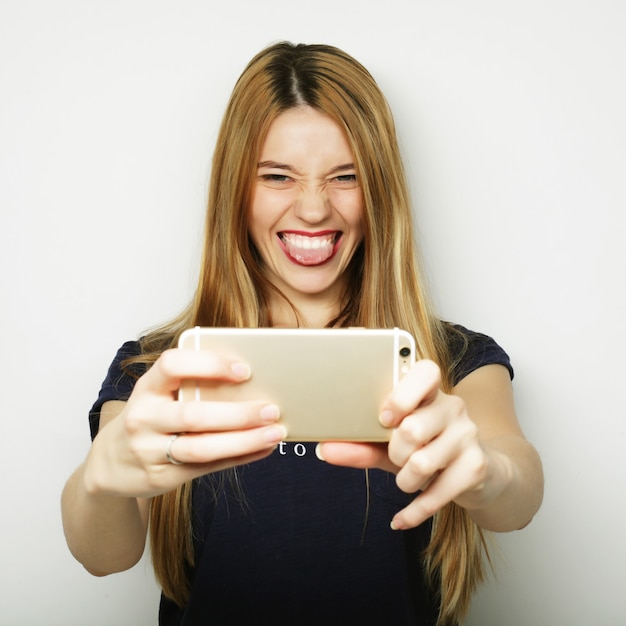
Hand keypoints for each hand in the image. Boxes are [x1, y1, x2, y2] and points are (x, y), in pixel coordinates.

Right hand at [84, 348, 286, 498]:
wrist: (110, 463)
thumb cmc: (149, 417)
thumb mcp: (159, 394)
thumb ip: (192, 386)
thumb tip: (251, 381)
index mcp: (147, 387)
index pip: (173, 365)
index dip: (209, 365)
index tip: (244, 370)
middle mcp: (143, 417)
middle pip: (194, 415)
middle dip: (238, 413)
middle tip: (271, 408)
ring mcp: (148, 450)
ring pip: (202, 447)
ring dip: (244, 440)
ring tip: (275, 432)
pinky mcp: (160, 477)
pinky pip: (206, 467)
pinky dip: (239, 457)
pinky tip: (262, 449)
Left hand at [318, 360, 492, 529]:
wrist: (476, 475)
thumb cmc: (425, 450)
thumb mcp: (391, 445)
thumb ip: (360, 444)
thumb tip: (324, 449)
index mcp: (430, 392)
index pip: (425, 372)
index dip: (402, 394)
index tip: (386, 417)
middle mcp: (453, 407)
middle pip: (412, 429)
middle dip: (395, 453)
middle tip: (398, 457)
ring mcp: (468, 435)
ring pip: (422, 463)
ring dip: (404, 481)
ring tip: (407, 479)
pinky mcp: (477, 466)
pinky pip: (438, 494)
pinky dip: (413, 512)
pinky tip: (401, 518)